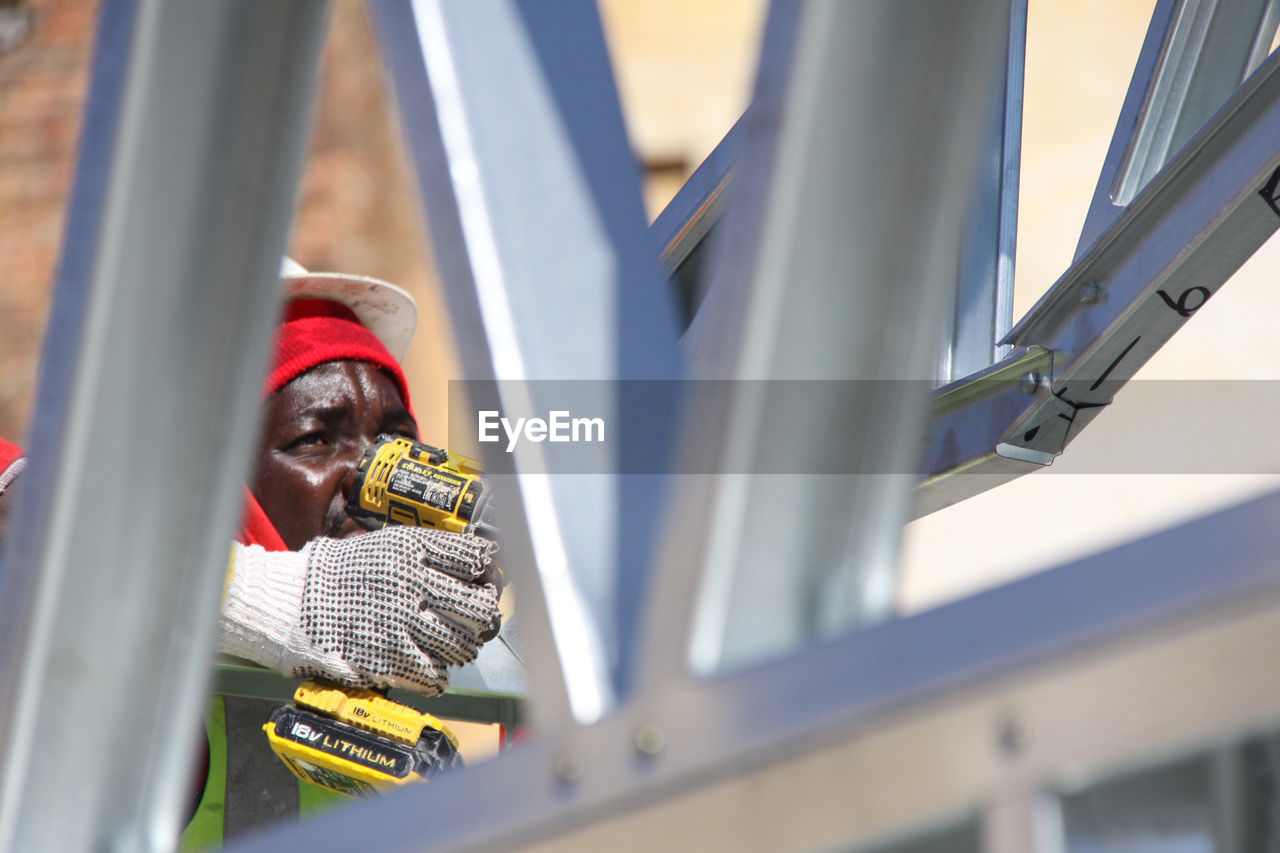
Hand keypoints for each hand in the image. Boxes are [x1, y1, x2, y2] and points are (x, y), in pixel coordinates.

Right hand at [221, 527, 501, 694]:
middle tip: (476, 621)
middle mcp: (415, 587)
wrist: (293, 602)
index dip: (486, 573)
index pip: (477, 559)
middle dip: (484, 617)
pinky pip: (435, 674)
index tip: (482, 581)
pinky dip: (437, 674)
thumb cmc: (341, 572)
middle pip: (480, 608)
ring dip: (461, 648)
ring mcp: (404, 625)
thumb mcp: (389, 546)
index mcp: (416, 553)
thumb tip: (476, 563)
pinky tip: (428, 666)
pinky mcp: (390, 659)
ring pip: (463, 645)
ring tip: (449, 645)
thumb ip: (432, 554)